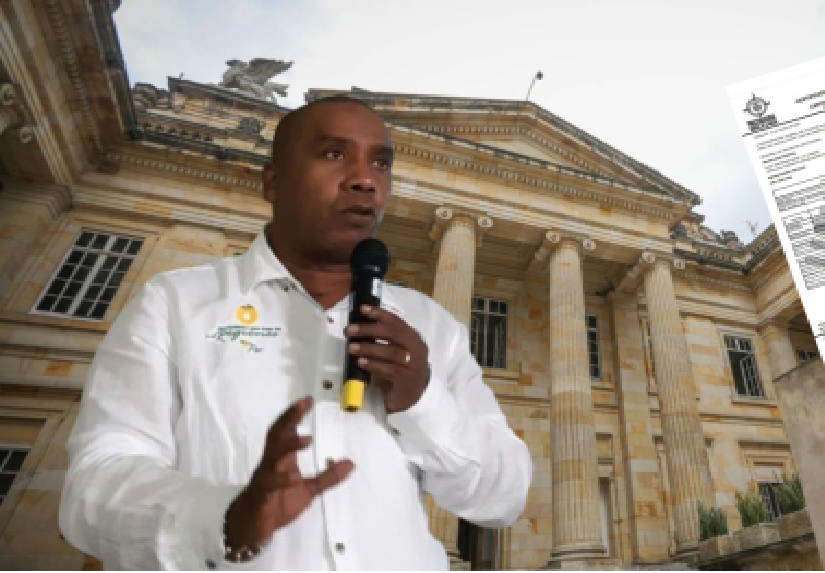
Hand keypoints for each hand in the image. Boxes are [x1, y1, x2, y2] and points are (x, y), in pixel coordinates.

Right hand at [224, 397, 352, 558]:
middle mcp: (272, 462)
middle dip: (289, 418)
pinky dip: (280, 480)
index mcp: (283, 458)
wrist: (254, 526)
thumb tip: (351, 463)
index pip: (287, 430)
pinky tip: (294, 479)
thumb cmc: (278, 502)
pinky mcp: (261, 494)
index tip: (308, 400)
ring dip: (288, 445)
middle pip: (277, 434)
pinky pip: (268, 484)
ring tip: (307, 440)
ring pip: (272, 455)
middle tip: (302, 405)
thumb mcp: (309, 490)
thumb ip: (328, 477)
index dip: (295, 414)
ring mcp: (265, 476)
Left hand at [345, 305, 429, 413]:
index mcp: (414, 339)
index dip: (380, 314)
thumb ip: (383, 341)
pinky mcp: (407, 381)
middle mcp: (417, 350)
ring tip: (351, 348)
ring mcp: (414, 366)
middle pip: (394, 334)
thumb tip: (359, 327)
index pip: (397, 322)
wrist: (410, 399)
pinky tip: (361, 363)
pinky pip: (389, 370)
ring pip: (391, 352)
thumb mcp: (393, 354)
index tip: (362, 309)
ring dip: (368, 348)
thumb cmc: (398, 372)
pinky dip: (373, 365)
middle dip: (369, 329)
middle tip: (350, 330)